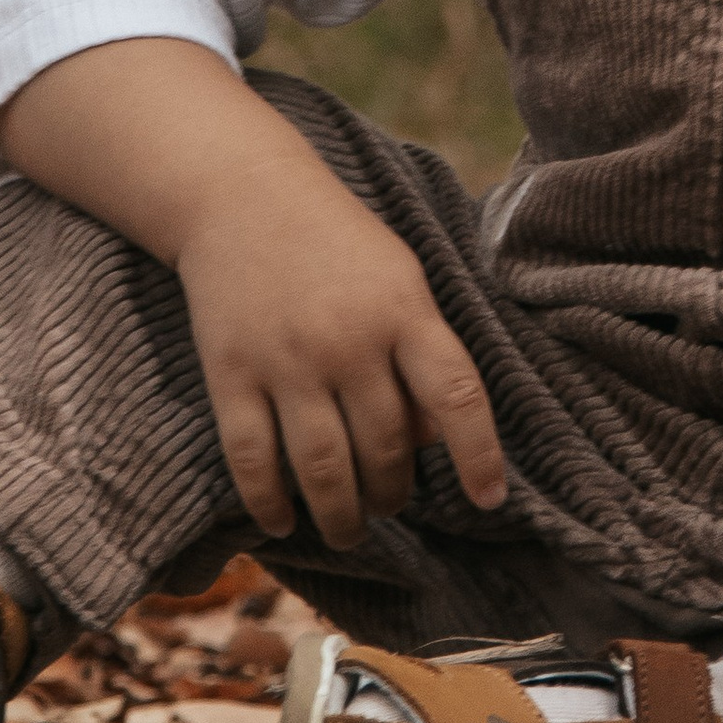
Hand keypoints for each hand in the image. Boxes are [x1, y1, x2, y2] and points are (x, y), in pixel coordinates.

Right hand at [0, 40, 507, 554]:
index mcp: (402, 309)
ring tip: (349, 529)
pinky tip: (283, 521)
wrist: (242, 193)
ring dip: (341, 515)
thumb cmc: (335, 239)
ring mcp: (287, 360)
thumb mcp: (399, 275)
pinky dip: (270, 503)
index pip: (456, 395)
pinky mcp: (231, 374)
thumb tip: (436, 440)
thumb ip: (423, 350)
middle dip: (392, 492)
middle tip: (390, 503)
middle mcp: (348, 340)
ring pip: (323, 468)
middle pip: (384, 447)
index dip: (479, 455)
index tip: (490, 500)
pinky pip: (253, 459)